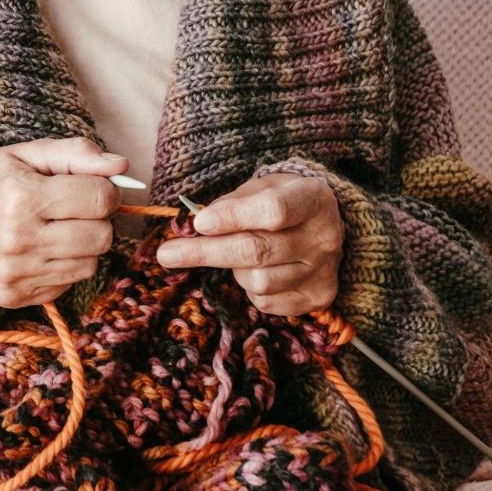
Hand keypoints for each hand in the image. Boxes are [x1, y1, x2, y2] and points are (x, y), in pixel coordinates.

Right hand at [0, 137, 125, 308]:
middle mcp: (19, 240)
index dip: (104, 189)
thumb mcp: (23, 154)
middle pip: (102, 236)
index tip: (88, 186)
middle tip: (71, 208)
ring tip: (54, 228)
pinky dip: (61, 265)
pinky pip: (67, 283)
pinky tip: (39, 249)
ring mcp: (16, 273)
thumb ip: (75, 154)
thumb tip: (121, 166)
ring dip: (81, 244)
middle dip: (96, 219)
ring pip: (90, 264)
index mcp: (21, 197)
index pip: (100, 199)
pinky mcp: (15, 296)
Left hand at [156, 172, 343, 315]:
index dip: (232, 217)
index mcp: (312, 199)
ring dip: (233, 270)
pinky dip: (249, 290)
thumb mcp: (260, 188)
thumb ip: (230, 204)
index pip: (272, 210)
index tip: (198, 223)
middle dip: (205, 253)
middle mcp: (324, 237)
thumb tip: (195, 227)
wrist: (323, 224)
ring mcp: (324, 271)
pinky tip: (254, 271)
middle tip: (168, 254)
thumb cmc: (282, 201)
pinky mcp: (319, 298)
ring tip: (236, 254)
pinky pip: (266, 302)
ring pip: (258, 281)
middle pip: (257, 251)